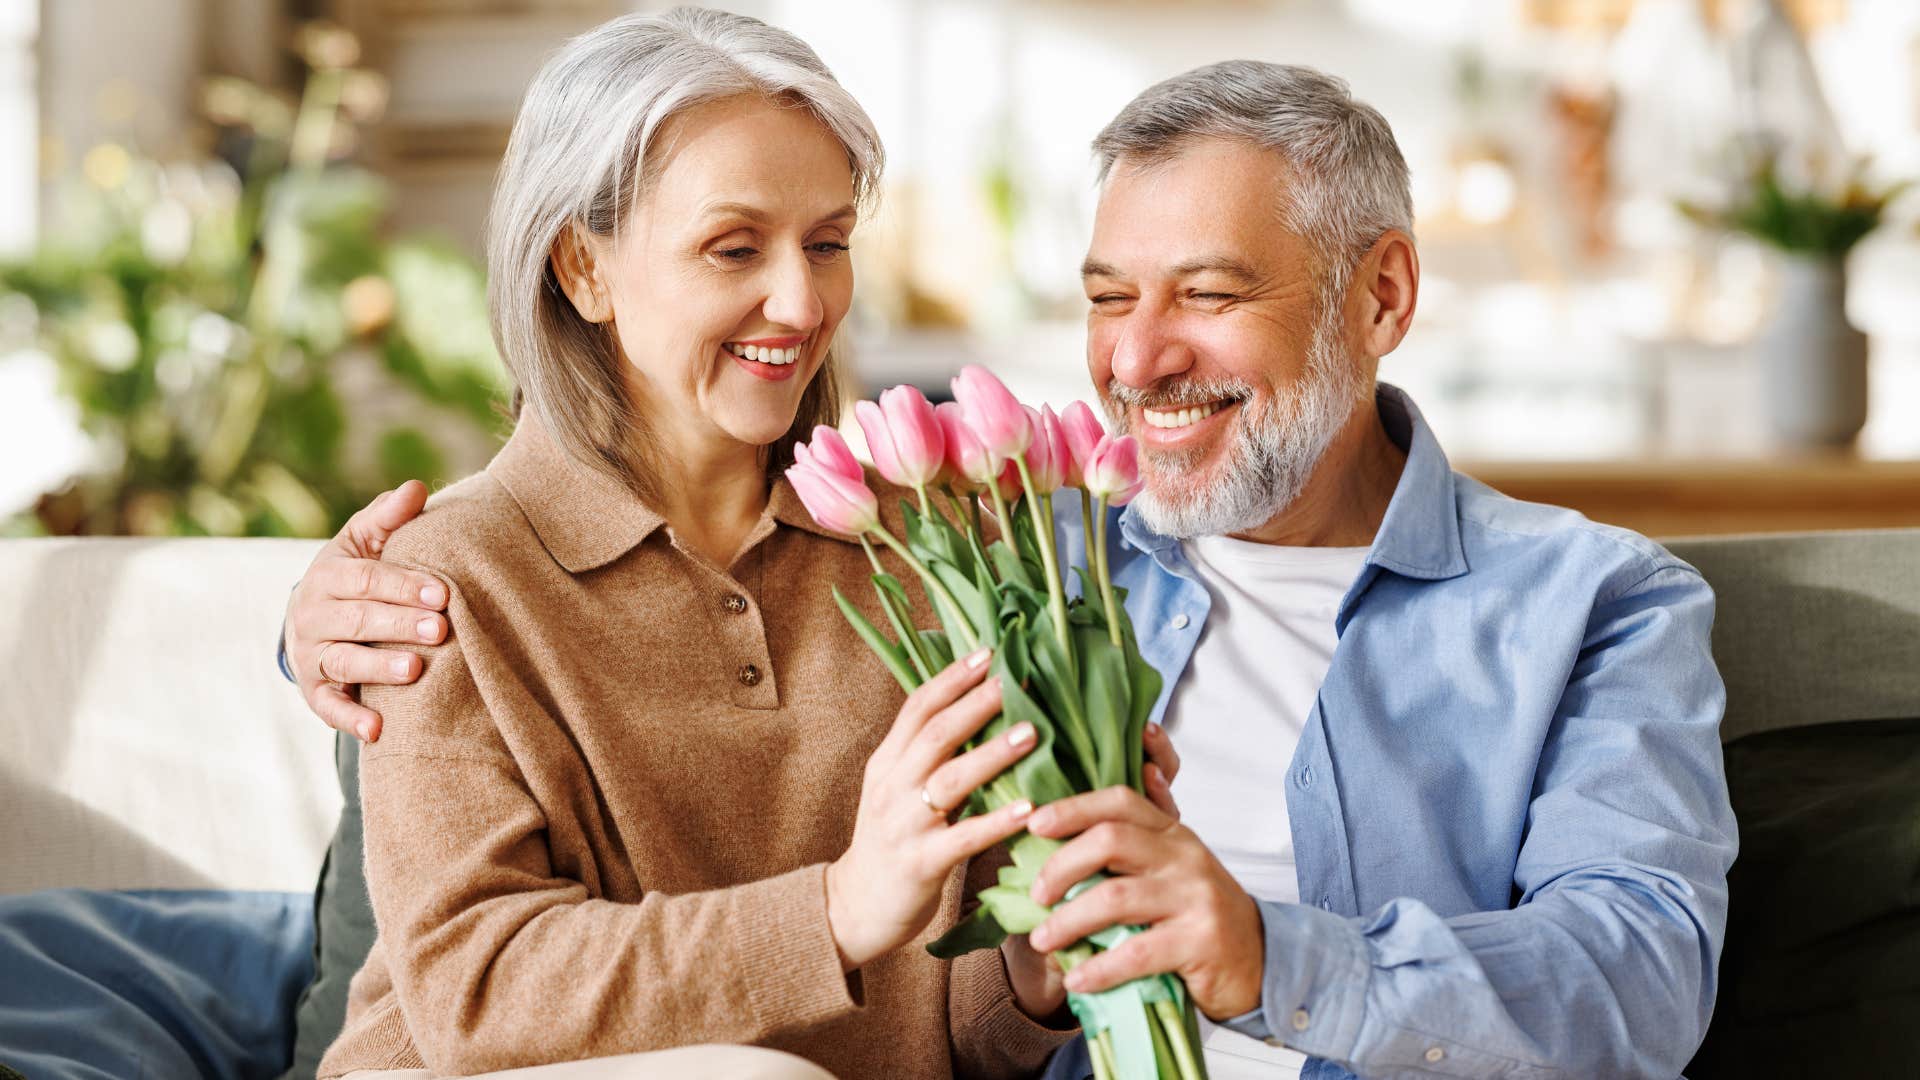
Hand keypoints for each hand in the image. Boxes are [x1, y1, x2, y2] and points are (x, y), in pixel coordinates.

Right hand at [284, 480, 445, 741]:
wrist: (313, 619)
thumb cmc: (355, 576)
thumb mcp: (365, 543)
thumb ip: (389, 518)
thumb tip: (416, 488)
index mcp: (328, 574)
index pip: (366, 578)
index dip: (403, 585)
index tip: (443, 593)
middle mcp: (313, 614)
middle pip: (359, 619)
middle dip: (400, 624)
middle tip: (440, 629)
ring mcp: (311, 654)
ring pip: (344, 660)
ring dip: (379, 667)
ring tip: (415, 669)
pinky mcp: (315, 691)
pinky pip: (329, 706)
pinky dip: (350, 718)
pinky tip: (377, 729)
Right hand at [826, 650, 1037, 971]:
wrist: (857, 908)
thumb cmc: (891, 844)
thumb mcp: (897, 790)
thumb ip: (930, 756)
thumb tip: (982, 711)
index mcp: (886, 763)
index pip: (916, 709)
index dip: (951, 678)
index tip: (987, 652)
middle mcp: (891, 787)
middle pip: (934, 735)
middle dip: (976, 704)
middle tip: (1015, 681)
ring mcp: (903, 825)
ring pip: (949, 781)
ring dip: (992, 754)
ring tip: (1031, 733)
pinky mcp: (920, 863)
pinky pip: (963, 837)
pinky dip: (998, 820)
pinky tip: (1030, 808)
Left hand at [1000, 721, 1184, 1018]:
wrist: (1259, 961)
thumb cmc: (1200, 912)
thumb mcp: (1175, 865)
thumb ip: (1143, 832)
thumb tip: (1131, 774)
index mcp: (1173, 833)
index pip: (1120, 802)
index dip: (1073, 808)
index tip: (1033, 823)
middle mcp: (1185, 857)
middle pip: (1110, 840)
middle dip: (1061, 866)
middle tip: (1036, 894)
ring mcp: (1195, 897)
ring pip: (1115, 897)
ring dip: (1068, 921)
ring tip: (1042, 940)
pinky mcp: (1201, 941)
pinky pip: (1136, 952)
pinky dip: (1099, 968)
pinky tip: (1076, 979)